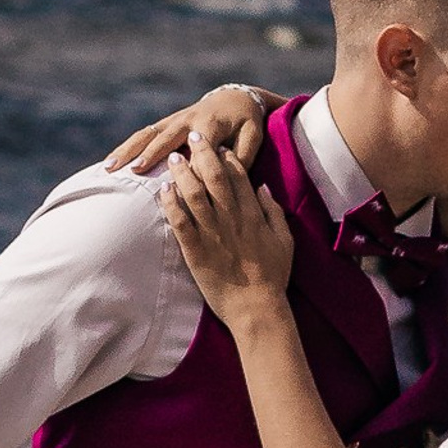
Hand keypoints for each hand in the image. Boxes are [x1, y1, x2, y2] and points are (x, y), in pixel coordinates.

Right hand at [103, 84, 274, 177]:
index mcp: (211, 123)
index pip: (199, 147)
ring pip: (147, 134)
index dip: (191, 166)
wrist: (234, 98)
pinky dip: (126, 148)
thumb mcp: (252, 137)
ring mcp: (174, 120)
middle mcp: (188, 119)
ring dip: (127, 150)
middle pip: (164, 137)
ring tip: (108, 167)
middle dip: (148, 153)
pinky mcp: (166, 124)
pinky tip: (110, 164)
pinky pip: (144, 135)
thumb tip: (228, 179)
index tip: (179, 186)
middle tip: (133, 171)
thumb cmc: (246, 123)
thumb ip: (242, 157)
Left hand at [162, 141, 294, 324]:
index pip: (239, 176)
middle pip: (214, 177)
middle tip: (193, 138)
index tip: (218, 147)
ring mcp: (213, 234)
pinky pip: (179, 221)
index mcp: (253, 216)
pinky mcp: (195, 251)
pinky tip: (163, 189)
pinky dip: (170, 203)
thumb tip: (262, 186)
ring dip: (183, 173)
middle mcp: (232, 220)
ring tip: (174, 159)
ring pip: (194, 194)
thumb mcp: (284, 241)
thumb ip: (273, 211)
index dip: (227, 157)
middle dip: (202, 153)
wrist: (257, 309)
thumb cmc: (273, 278)